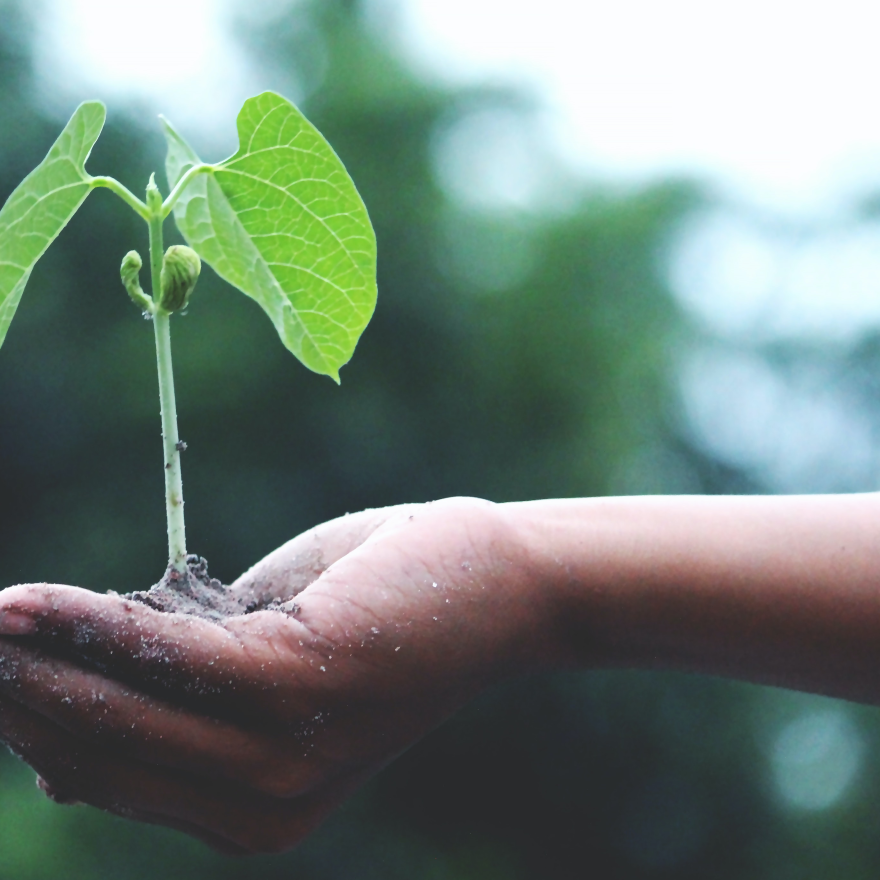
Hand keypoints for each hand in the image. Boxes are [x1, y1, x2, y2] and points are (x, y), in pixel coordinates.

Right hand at [0, 498, 549, 853]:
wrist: (495, 586)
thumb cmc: (379, 608)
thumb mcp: (268, 656)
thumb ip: (182, 689)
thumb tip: (71, 711)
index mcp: (253, 805)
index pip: (108, 775)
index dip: (35, 725)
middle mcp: (263, 804)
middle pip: (99, 754)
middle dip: (18, 697)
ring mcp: (283, 755)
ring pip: (120, 715)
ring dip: (34, 665)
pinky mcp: (300, 687)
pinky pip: (165, 660)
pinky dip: (88, 628)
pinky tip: (21, 605)